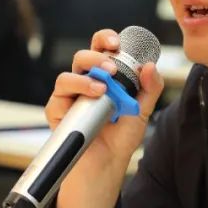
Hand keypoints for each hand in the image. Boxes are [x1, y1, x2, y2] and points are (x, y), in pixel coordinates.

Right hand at [45, 28, 163, 207]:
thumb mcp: (142, 111)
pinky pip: (59, 95)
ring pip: (69, 73)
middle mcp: (84, 84)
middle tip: (113, 63)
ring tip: (105, 83)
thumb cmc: (120, 137)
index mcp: (104, 78)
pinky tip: (94, 95)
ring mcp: (69, 98)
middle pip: (83, 57)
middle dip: (96, 53)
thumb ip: (149, 89)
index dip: (106, 40)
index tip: (117, 41)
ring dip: (87, 74)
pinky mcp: (58, 112)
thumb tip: (150, 66)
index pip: (101, 50)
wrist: (107, 167)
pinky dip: (76, 90)